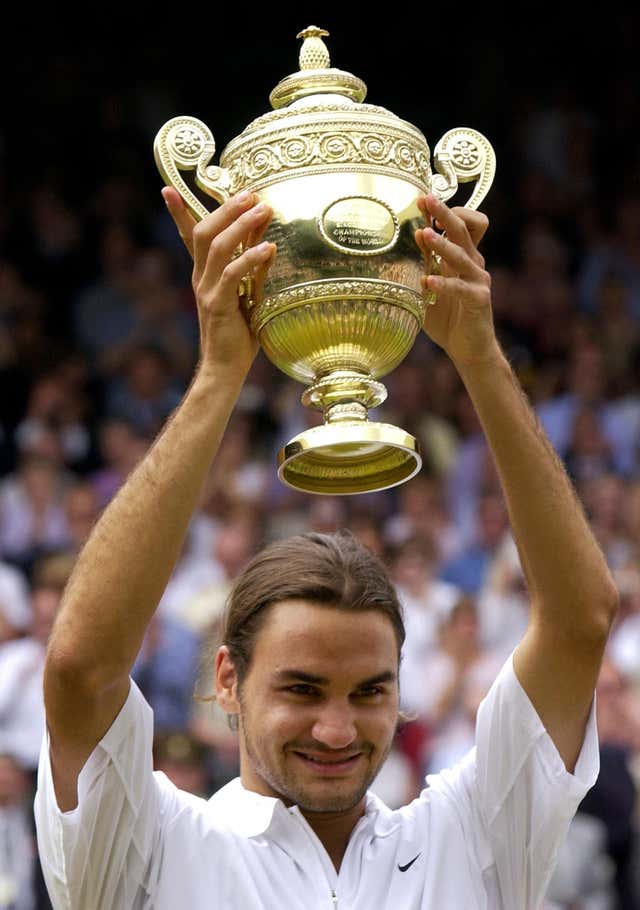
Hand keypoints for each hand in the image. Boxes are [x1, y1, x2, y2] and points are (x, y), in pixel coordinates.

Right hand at [162, 187, 275, 385]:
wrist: (225, 368)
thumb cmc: (239, 335)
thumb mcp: (249, 296)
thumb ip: (254, 270)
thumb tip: (268, 242)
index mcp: (204, 275)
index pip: (190, 237)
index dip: (179, 213)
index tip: (168, 189)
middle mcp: (200, 278)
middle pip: (204, 232)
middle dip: (226, 208)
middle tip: (250, 192)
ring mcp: (206, 290)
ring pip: (216, 246)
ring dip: (240, 225)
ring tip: (263, 209)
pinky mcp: (217, 304)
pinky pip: (231, 274)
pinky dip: (250, 258)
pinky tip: (268, 248)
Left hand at [415, 194, 496, 367]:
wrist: (469, 348)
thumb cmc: (447, 317)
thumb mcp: (426, 289)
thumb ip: (417, 269)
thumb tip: (389, 253)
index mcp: (462, 257)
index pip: (460, 223)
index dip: (444, 210)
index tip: (422, 199)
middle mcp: (473, 263)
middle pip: (462, 229)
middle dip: (443, 212)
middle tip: (426, 199)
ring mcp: (478, 280)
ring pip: (462, 254)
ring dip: (441, 244)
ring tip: (422, 236)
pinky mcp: (479, 300)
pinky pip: (460, 288)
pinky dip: (443, 284)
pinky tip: (427, 283)